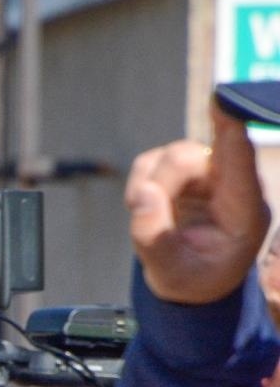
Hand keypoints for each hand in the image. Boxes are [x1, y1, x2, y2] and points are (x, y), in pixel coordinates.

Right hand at [126, 99, 270, 304]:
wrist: (192, 286)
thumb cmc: (193, 281)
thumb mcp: (173, 275)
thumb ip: (155, 240)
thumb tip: (142, 197)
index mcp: (245, 211)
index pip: (240, 160)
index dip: (230, 127)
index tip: (220, 100)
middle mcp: (230, 186)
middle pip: (192, 157)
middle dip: (162, 182)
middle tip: (143, 211)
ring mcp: (208, 176)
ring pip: (172, 156)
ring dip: (149, 183)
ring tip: (146, 216)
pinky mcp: (184, 174)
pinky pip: (154, 161)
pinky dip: (142, 182)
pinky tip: (147, 206)